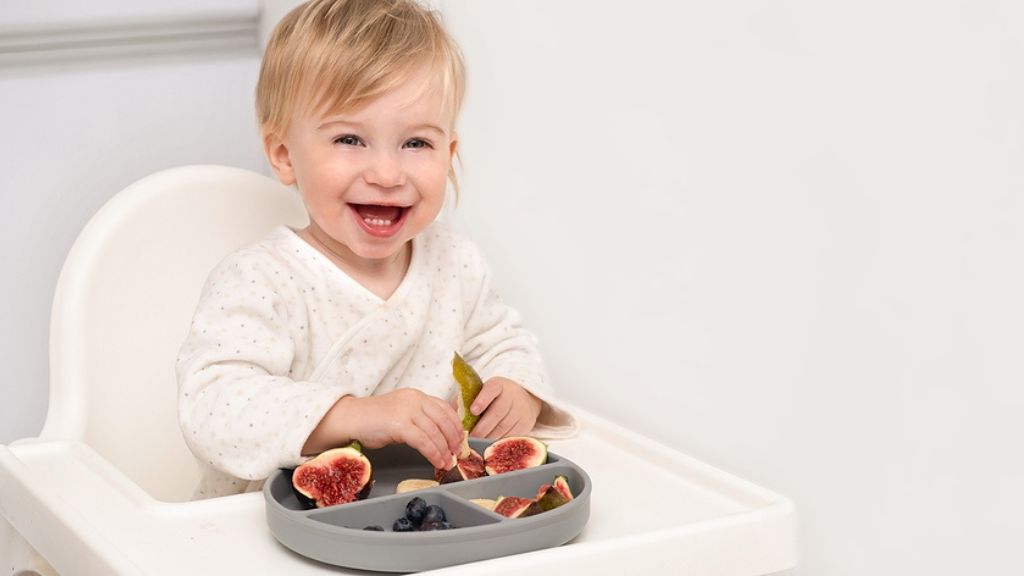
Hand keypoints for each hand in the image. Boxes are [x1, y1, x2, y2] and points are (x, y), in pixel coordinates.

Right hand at [304, 389, 463, 468]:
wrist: (351, 418)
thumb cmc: (374, 419)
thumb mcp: (402, 412)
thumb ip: (420, 418)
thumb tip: (441, 435)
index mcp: (417, 395)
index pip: (445, 408)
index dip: (455, 425)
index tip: (460, 438)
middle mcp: (414, 400)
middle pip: (444, 420)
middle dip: (453, 439)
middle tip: (456, 453)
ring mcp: (407, 411)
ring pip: (435, 432)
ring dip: (444, 450)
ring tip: (447, 462)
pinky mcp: (399, 425)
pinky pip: (423, 442)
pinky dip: (433, 453)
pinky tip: (436, 462)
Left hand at [468, 377, 541, 438]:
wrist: (522, 399)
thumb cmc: (494, 398)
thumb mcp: (482, 392)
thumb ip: (466, 400)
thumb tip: (449, 415)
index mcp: (498, 385)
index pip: (491, 390)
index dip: (482, 400)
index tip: (472, 410)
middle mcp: (511, 396)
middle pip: (497, 412)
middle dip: (482, 427)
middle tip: (469, 437)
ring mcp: (520, 410)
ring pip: (503, 427)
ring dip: (488, 437)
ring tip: (475, 444)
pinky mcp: (525, 424)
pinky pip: (511, 436)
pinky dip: (498, 442)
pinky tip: (488, 445)